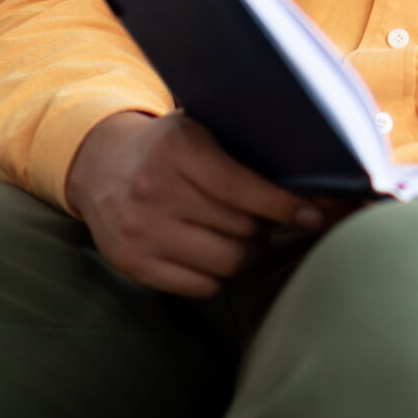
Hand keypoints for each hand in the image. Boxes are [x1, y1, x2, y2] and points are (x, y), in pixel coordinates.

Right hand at [65, 110, 326, 296]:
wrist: (98, 163)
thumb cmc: (169, 147)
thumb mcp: (202, 131)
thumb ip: (248, 152)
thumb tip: (318, 186)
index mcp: (178, 148)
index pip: (243, 188)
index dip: (285, 205)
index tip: (315, 214)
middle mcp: (154, 190)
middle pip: (242, 231)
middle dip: (265, 229)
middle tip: (265, 221)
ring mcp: (139, 231)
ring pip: (227, 263)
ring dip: (248, 254)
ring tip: (244, 238)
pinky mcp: (131, 264)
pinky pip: (201, 287)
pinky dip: (220, 276)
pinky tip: (215, 254)